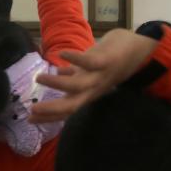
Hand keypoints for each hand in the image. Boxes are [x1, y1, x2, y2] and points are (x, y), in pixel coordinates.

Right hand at [29, 29, 157, 123]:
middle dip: (52, 109)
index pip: (67, 109)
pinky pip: (89, 62)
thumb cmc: (111, 60)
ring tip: (38, 78)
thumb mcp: (91, 71)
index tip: (29, 119)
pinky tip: (61, 54)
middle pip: (72, 106)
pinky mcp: (105, 61)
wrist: (141, 51)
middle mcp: (95, 90)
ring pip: (77, 86)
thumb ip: (75, 74)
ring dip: (58, 84)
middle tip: (32, 110)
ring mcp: (101, 77)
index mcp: (90, 93)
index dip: (49, 116)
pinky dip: (75, 59)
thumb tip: (58, 72)